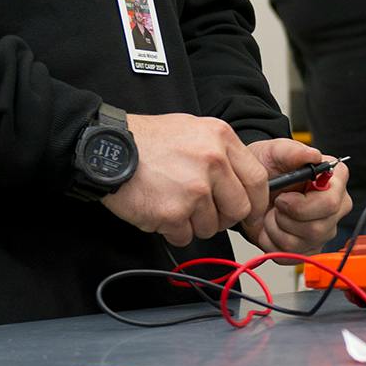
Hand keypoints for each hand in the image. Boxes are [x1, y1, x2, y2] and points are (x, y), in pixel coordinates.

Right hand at [101, 112, 266, 246]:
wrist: (107, 148)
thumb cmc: (147, 140)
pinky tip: (159, 210)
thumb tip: (242, 181)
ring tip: (173, 203)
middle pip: (239, 209)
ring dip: (193, 224)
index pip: (258, 179)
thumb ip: (220, 152)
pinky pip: (184, 236)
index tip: (251, 211)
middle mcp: (213, 162)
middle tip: (205, 212)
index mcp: (221, 139)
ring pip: (211, 226)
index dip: (257, 201)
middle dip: (224, 217)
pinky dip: (172, 230)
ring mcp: (194, 189)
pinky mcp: (173, 212)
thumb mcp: (193, 129)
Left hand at [240, 139, 353, 259]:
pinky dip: (271, 242)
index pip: (331, 203)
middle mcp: (335, 207)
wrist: (252, 189)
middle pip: (318, 228)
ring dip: (275, 228)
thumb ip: (292, 151)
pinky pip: (288, 255)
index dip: (303, 205)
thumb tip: (313, 155)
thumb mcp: (274, 152)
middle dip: (286, 218)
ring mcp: (323, 230)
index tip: (283, 197)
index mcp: (335, 181)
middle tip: (276, 203)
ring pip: (300, 243)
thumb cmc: (268, 168)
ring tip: (272, 212)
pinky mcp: (308, 248)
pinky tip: (271, 226)